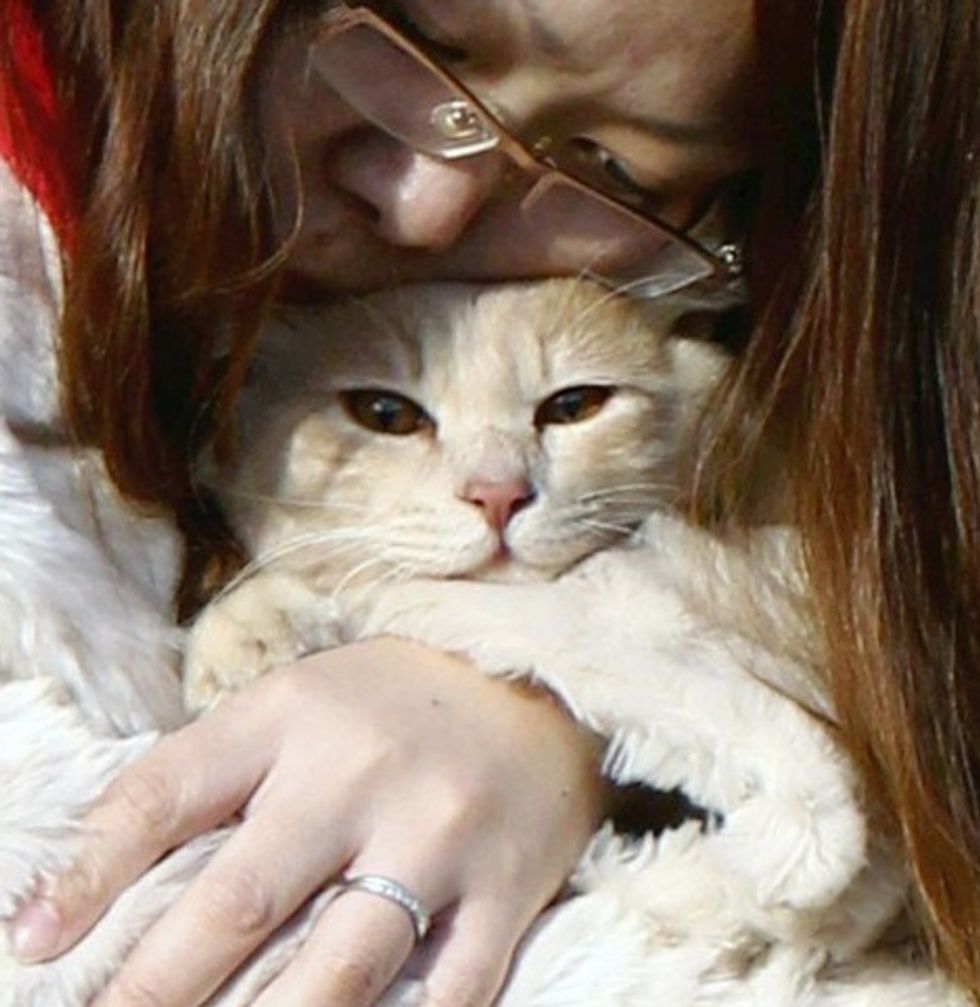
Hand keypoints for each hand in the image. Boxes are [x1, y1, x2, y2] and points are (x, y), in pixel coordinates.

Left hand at [7, 638, 601, 1005]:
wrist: (536, 678)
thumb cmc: (400, 697)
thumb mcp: (303, 698)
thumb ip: (223, 764)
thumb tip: (121, 862)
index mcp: (296, 714)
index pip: (170, 791)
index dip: (88, 872)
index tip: (35, 945)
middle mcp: (362, 772)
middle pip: (240, 900)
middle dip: (156, 989)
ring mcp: (440, 832)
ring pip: (338, 966)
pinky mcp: (506, 885)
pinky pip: (448, 990)